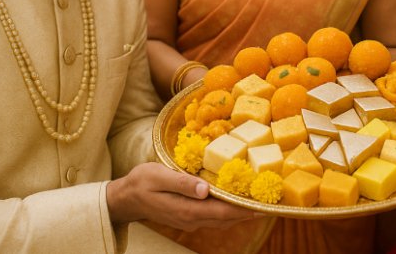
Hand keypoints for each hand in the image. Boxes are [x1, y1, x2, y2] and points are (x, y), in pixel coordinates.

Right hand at [107, 162, 256, 230]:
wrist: (125, 198)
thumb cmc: (141, 182)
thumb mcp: (159, 176)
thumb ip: (182, 182)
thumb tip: (206, 189)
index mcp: (187, 210)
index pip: (223, 212)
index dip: (244, 209)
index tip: (264, 205)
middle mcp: (192, 219)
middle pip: (226, 218)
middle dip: (248, 211)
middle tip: (270, 203)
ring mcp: (190, 220)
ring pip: (221, 219)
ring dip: (240, 212)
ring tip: (259, 202)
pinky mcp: (189, 216)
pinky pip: (214, 216)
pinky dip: (228, 210)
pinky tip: (236, 201)